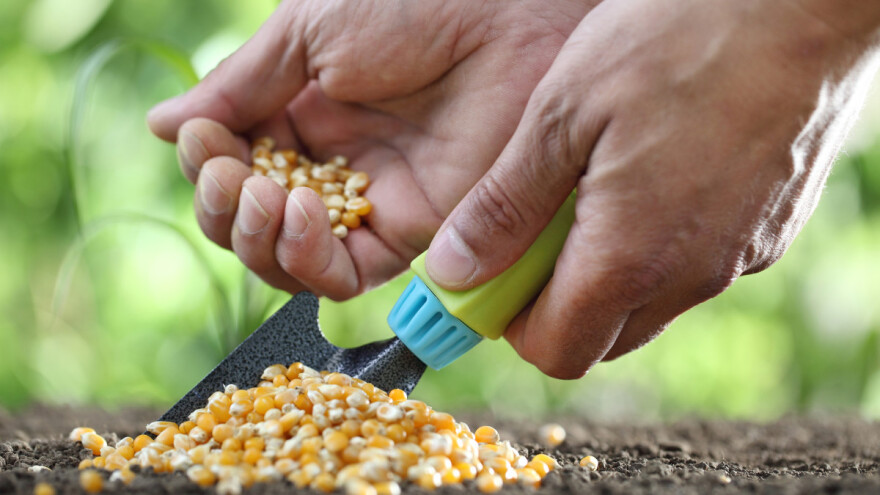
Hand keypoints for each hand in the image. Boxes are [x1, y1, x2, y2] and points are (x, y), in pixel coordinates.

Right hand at [147, 0, 595, 298]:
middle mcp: (332, 165)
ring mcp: (370, 203)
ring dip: (258, 241)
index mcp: (302, 113)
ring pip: (291, 261)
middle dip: (226, 211)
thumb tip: (163, 129)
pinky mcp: (413, 233)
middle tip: (233, 180)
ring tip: (265, 196)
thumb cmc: (410, 4)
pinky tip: (302, 214)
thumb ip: (239, 88)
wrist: (508, 16)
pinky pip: (345, 276)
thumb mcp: (307, 34)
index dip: (209, 168)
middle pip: (254, 224)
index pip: (234, 168)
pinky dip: (308, 260)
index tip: (204, 142)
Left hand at [425, 0, 879, 376]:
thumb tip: (455, 269)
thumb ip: (506, 205)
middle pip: (603, 340)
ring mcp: (738, 258)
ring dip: (607, 276)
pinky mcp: (769, 230)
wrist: (802, 4)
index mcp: (630, 259)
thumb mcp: (562, 116)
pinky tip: (648, 180)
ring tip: (590, 197)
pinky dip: (658, 249)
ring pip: (650, 306)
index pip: (556, 351)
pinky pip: (695, 268)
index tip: (491, 279)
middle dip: (556, 307)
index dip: (512, 326)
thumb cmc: (675, 44)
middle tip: (534, 238)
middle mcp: (690, 277)